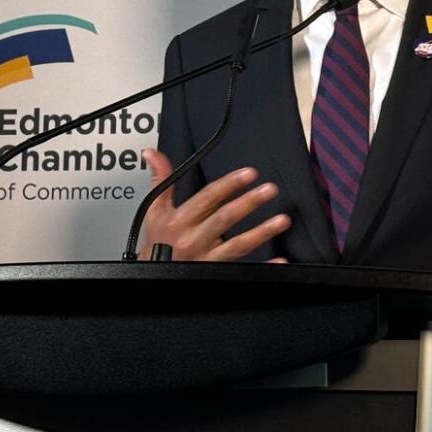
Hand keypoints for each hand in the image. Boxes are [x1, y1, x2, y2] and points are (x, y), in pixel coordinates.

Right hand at [139, 149, 290, 261]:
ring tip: (282, 221)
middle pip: (225, 219)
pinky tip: (279, 261)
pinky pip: (241, 272)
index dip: (229, 184)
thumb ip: (160, 180)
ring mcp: (206, 259)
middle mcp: (193, 239)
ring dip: (261, 233)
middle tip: (270, 190)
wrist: (149, 277)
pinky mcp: (215, 275)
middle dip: (249, 203)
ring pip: (237, 246)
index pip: (208, 198)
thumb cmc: (156, 242)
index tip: (249, 173)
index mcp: (180, 220)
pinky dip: (263, 268)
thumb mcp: (154, 211)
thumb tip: (152, 153)